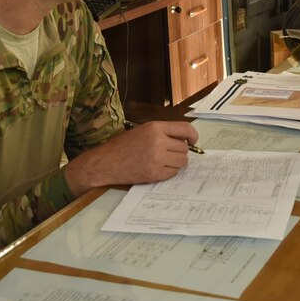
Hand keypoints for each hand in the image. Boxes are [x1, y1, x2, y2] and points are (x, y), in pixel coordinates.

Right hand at [64, 120, 198, 195]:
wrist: (106, 163)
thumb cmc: (123, 146)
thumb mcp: (143, 131)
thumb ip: (163, 132)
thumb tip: (185, 140)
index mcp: (155, 127)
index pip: (185, 129)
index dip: (193, 136)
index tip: (193, 141)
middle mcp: (158, 141)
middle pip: (184, 148)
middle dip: (180, 152)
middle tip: (169, 154)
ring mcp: (157, 158)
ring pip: (182, 161)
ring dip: (176, 162)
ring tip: (163, 161)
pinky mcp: (155, 173)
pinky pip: (173, 173)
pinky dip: (169, 172)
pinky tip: (157, 168)